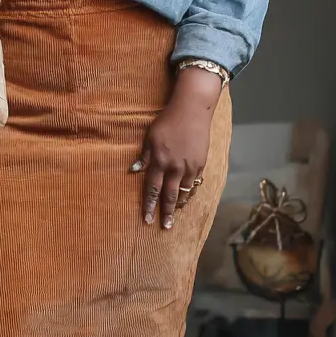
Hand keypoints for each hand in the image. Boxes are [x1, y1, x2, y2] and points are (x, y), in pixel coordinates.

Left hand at [133, 88, 215, 228]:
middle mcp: (174, 167)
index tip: (147, 219)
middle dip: (166, 212)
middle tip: (165, 226)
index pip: (152, 189)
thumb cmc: (167, 121)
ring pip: (184, 191)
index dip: (149, 206)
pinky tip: (187, 197)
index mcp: (159, 161)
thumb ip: (144, 155)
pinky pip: (195, 183)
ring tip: (176, 214)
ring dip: (180, 204)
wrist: (192, 109)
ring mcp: (189, 166)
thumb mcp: (150, 136)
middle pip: (169, 195)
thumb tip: (135, 170)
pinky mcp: (201, 163)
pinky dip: (190, 192)